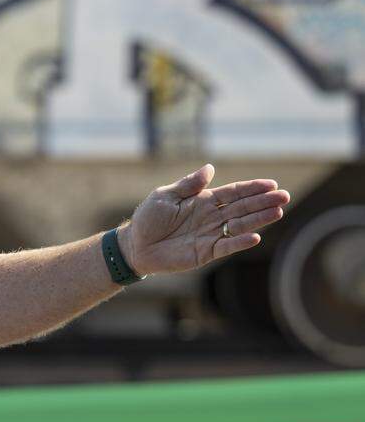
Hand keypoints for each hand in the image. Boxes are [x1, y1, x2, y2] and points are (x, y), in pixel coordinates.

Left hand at [119, 164, 289, 276]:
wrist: (135, 245)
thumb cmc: (149, 218)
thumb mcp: (166, 196)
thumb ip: (189, 184)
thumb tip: (210, 168)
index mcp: (204, 200)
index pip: (233, 192)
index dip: (252, 188)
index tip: (272, 184)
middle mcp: (212, 217)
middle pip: (242, 207)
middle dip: (263, 202)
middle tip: (285, 196)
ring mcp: (210, 234)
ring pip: (240, 225)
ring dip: (258, 220)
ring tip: (278, 212)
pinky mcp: (205, 252)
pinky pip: (226, 246)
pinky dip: (239, 242)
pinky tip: (255, 237)